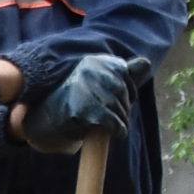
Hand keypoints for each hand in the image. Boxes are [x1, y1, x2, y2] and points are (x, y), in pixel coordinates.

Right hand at [12, 51, 144, 152]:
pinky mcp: (83, 108)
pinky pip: (111, 120)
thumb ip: (122, 75)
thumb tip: (146, 63)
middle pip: (122, 90)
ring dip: (121, 120)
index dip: (127, 91)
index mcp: (94, 61)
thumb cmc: (75, 102)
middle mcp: (89, 70)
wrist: (46, 121)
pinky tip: (117, 132)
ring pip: (118, 106)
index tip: (119, 102)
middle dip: (124, 108)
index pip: (124, 73)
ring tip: (116, 126)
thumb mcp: (99, 84)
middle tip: (116, 118)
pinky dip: (118, 129)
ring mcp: (84, 88)